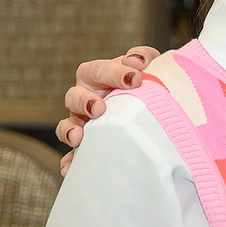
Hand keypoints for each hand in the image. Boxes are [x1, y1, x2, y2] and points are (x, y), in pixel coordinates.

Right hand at [56, 47, 160, 173]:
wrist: (158, 109)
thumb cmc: (148, 83)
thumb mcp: (149, 65)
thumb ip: (143, 57)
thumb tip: (135, 61)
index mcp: (98, 76)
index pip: (98, 70)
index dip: (114, 72)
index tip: (135, 78)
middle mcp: (86, 97)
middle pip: (75, 96)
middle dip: (85, 101)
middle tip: (99, 108)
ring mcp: (84, 122)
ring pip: (67, 124)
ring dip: (69, 130)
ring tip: (78, 137)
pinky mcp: (88, 144)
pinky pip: (73, 154)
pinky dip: (70, 161)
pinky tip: (69, 169)